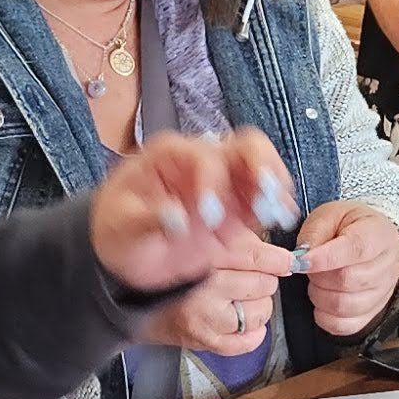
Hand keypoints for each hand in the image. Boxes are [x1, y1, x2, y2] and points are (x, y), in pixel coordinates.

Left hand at [90, 129, 300, 299]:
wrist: (125, 253)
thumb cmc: (118, 231)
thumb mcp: (122, 227)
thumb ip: (148, 220)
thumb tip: (177, 219)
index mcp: (170, 155)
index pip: (203, 156)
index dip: (211, 183)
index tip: (209, 216)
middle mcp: (202, 161)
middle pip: (245, 145)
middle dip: (261, 168)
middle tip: (265, 197)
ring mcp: (224, 183)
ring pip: (261, 166)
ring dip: (274, 186)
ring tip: (278, 213)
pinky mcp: (237, 207)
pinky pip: (263, 198)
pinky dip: (276, 205)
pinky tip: (280, 219)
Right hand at [149, 226, 291, 354]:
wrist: (139, 306)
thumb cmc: (174, 274)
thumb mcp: (201, 245)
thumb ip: (236, 241)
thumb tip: (274, 251)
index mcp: (203, 260)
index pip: (254, 256)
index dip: (276, 259)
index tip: (286, 261)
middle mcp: (205, 290)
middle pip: (263, 284)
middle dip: (262, 281)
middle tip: (249, 280)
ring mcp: (207, 321)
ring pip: (261, 312)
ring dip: (258, 306)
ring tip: (242, 300)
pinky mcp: (207, 343)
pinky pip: (249, 340)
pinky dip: (253, 332)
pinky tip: (242, 321)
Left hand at [296, 200, 398, 340]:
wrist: (375, 240)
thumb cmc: (351, 226)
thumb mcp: (331, 214)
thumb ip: (315, 231)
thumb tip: (301, 256)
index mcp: (377, 235)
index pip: (354, 250)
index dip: (324, 259)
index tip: (302, 261)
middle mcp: (386, 266)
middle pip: (347, 280)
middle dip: (318, 276)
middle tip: (309, 267)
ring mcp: (383, 292)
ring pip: (344, 306)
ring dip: (319, 296)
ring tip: (317, 281)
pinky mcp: (373, 313)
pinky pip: (346, 326)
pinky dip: (326, 317)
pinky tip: (323, 300)